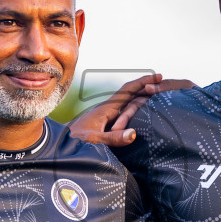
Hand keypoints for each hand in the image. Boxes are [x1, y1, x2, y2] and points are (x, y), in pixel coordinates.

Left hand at [70, 74, 193, 145]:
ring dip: (141, 97)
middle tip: (165, 84)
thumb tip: (133, 133)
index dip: (144, 82)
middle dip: (147, 88)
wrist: (56, 146)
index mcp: (106, 109)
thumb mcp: (94, 141)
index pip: (128, 90)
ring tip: (157, 94)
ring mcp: (105, 116)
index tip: (159, 75)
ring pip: (127, 103)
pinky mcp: (103, 124)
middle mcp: (106, 110)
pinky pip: (123, 112)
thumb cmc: (73, 143)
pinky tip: (139, 112)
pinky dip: (134, 108)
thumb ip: (113, 138)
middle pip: (130, 94)